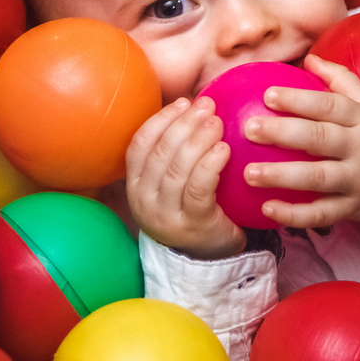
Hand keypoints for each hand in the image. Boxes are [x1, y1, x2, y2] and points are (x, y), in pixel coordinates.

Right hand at [125, 96, 246, 259]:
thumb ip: (174, 154)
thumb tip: (192, 107)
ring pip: (177, 169)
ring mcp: (166, 214)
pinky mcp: (193, 225)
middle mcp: (144, 200)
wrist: (208, 258)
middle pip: (159, 153)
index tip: (184, 102)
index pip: (140, 144)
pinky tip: (223, 149)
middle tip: (207, 106)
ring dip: (198, 140)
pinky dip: (210, 165)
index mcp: (136, 185)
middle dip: (184, 124)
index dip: (161, 119)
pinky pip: (199, 188)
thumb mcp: (171, 184)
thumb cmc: (192, 210)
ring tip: (216, 122)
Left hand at [244, 54, 359, 240]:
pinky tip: (267, 209)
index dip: (298, 99)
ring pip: (318, 179)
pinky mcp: (354, 208)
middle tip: (249, 128)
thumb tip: (310, 57)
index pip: (329, 106)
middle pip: (320, 139)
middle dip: (283, 133)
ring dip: (282, 177)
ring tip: (249, 173)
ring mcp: (358, 181)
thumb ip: (342, 80)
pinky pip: (322, 214)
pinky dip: (295, 215)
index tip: (267, 95)